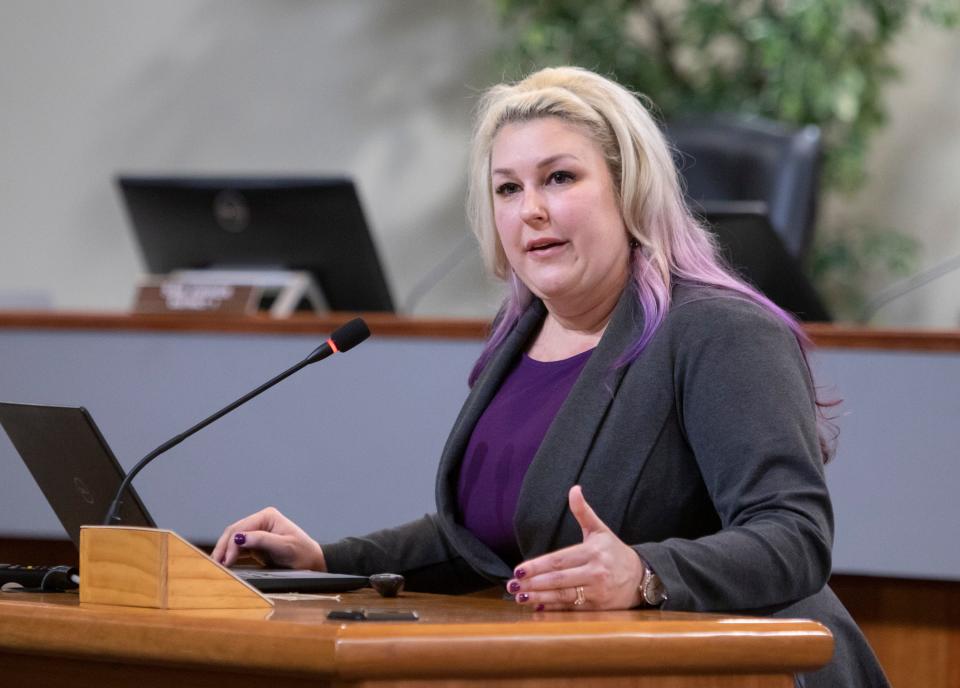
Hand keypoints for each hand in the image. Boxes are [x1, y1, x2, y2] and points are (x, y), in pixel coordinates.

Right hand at [211, 506, 326, 570]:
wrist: (312, 562)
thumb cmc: (302, 552)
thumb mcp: (284, 546)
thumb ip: (262, 540)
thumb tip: (240, 537)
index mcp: (267, 516)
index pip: (242, 528)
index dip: (232, 544)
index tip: (227, 561)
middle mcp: (260, 521)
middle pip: (234, 532)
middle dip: (224, 547)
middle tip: (216, 564)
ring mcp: (257, 532)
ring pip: (233, 539)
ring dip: (224, 551)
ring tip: (216, 566)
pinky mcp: (255, 544)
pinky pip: (238, 548)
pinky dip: (230, 555)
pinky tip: (224, 564)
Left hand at [505, 485, 645, 610]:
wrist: (642, 577)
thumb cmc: (615, 552)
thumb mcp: (600, 530)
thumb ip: (584, 511)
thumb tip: (574, 489)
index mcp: (592, 552)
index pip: (559, 560)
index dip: (537, 566)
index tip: (518, 570)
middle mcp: (595, 572)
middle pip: (558, 579)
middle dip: (533, 583)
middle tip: (512, 585)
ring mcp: (597, 591)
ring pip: (563, 595)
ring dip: (539, 597)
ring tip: (520, 597)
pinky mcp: (599, 607)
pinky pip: (573, 608)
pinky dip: (554, 609)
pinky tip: (537, 608)